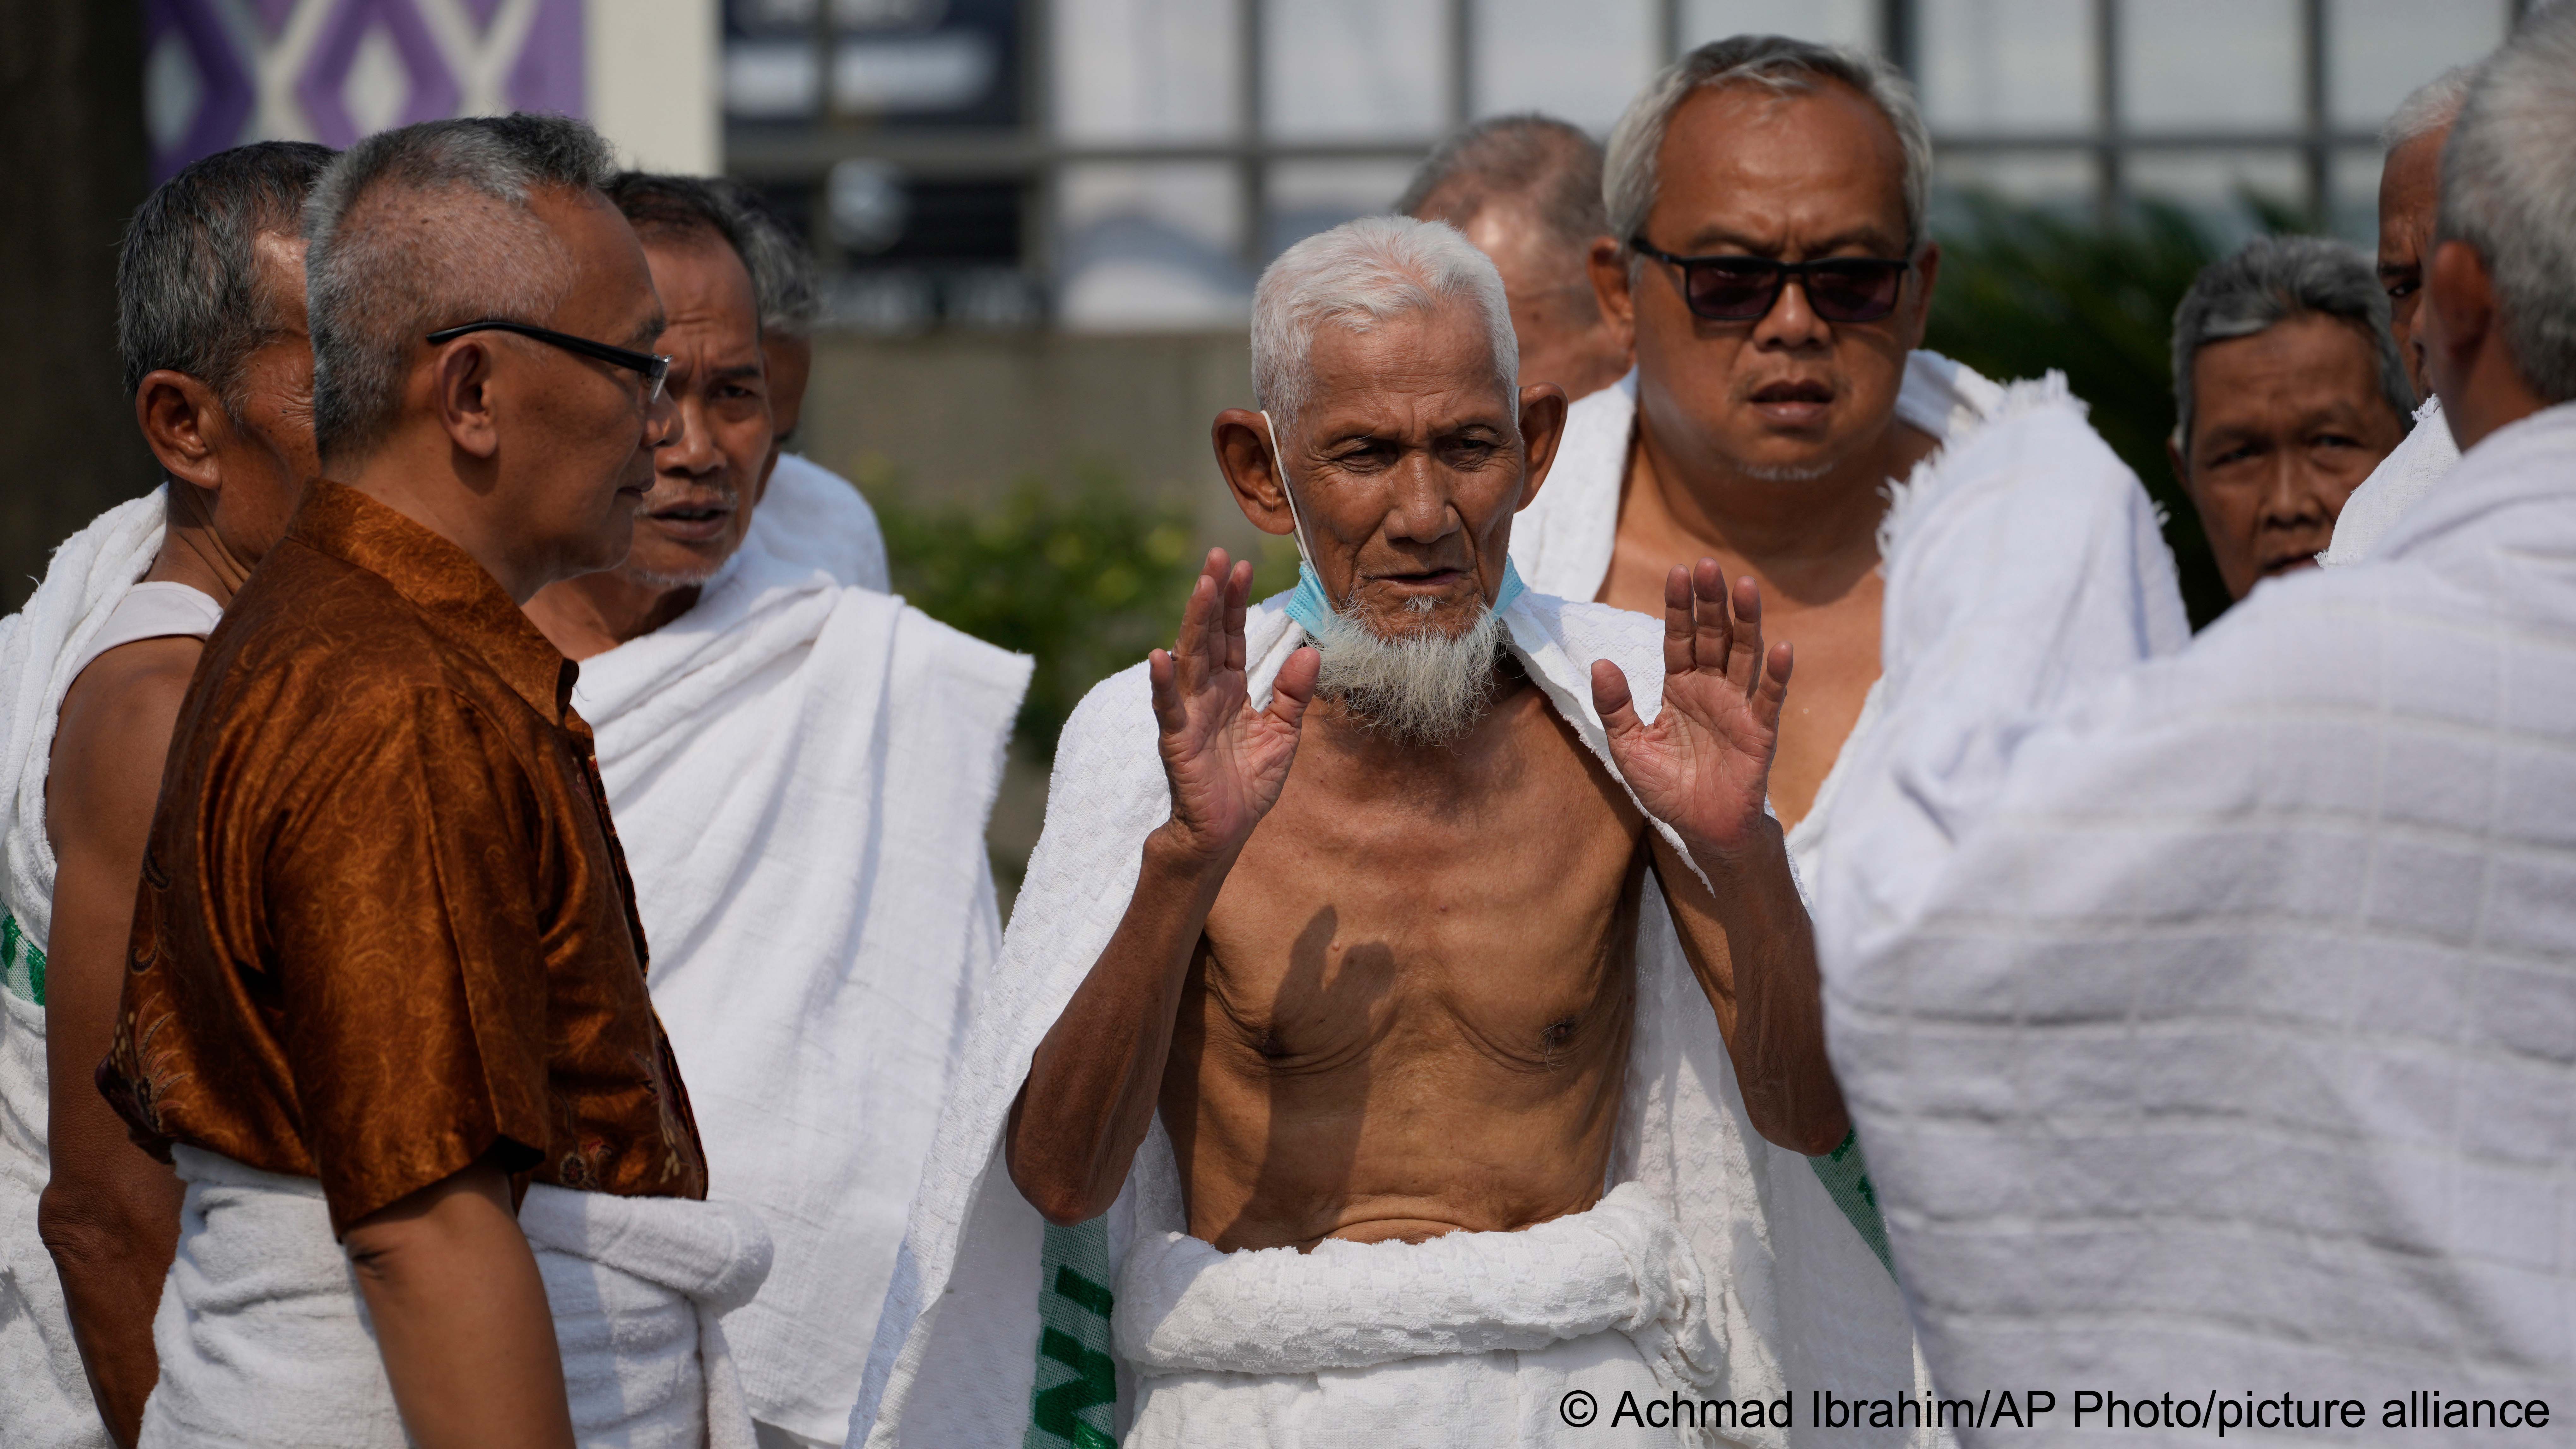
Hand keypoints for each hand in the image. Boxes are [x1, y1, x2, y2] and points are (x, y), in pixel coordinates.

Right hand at [1149, 549, 1320, 866]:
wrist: (1224, 833)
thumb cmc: (1246, 785)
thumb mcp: (1283, 736)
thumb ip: (1294, 696)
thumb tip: (1311, 651)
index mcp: (1231, 691)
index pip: (1232, 637)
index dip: (1235, 602)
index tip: (1241, 565)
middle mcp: (1206, 695)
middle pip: (1209, 637)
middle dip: (1213, 597)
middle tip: (1218, 555)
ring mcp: (1189, 715)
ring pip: (1190, 660)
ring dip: (1193, 623)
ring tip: (1200, 586)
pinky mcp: (1178, 742)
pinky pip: (1169, 709)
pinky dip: (1163, 683)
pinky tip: (1159, 656)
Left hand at [1591, 560, 1790, 865]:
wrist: (1701, 830)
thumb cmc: (1668, 788)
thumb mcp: (1629, 747)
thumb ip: (1616, 707)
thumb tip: (1600, 664)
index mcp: (1679, 688)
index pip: (1678, 639)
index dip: (1679, 607)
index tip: (1677, 572)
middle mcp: (1711, 690)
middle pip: (1712, 637)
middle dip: (1710, 603)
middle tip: (1707, 565)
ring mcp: (1738, 708)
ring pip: (1743, 656)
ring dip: (1746, 623)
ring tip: (1745, 587)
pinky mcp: (1760, 733)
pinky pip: (1770, 700)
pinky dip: (1778, 675)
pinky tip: (1782, 647)